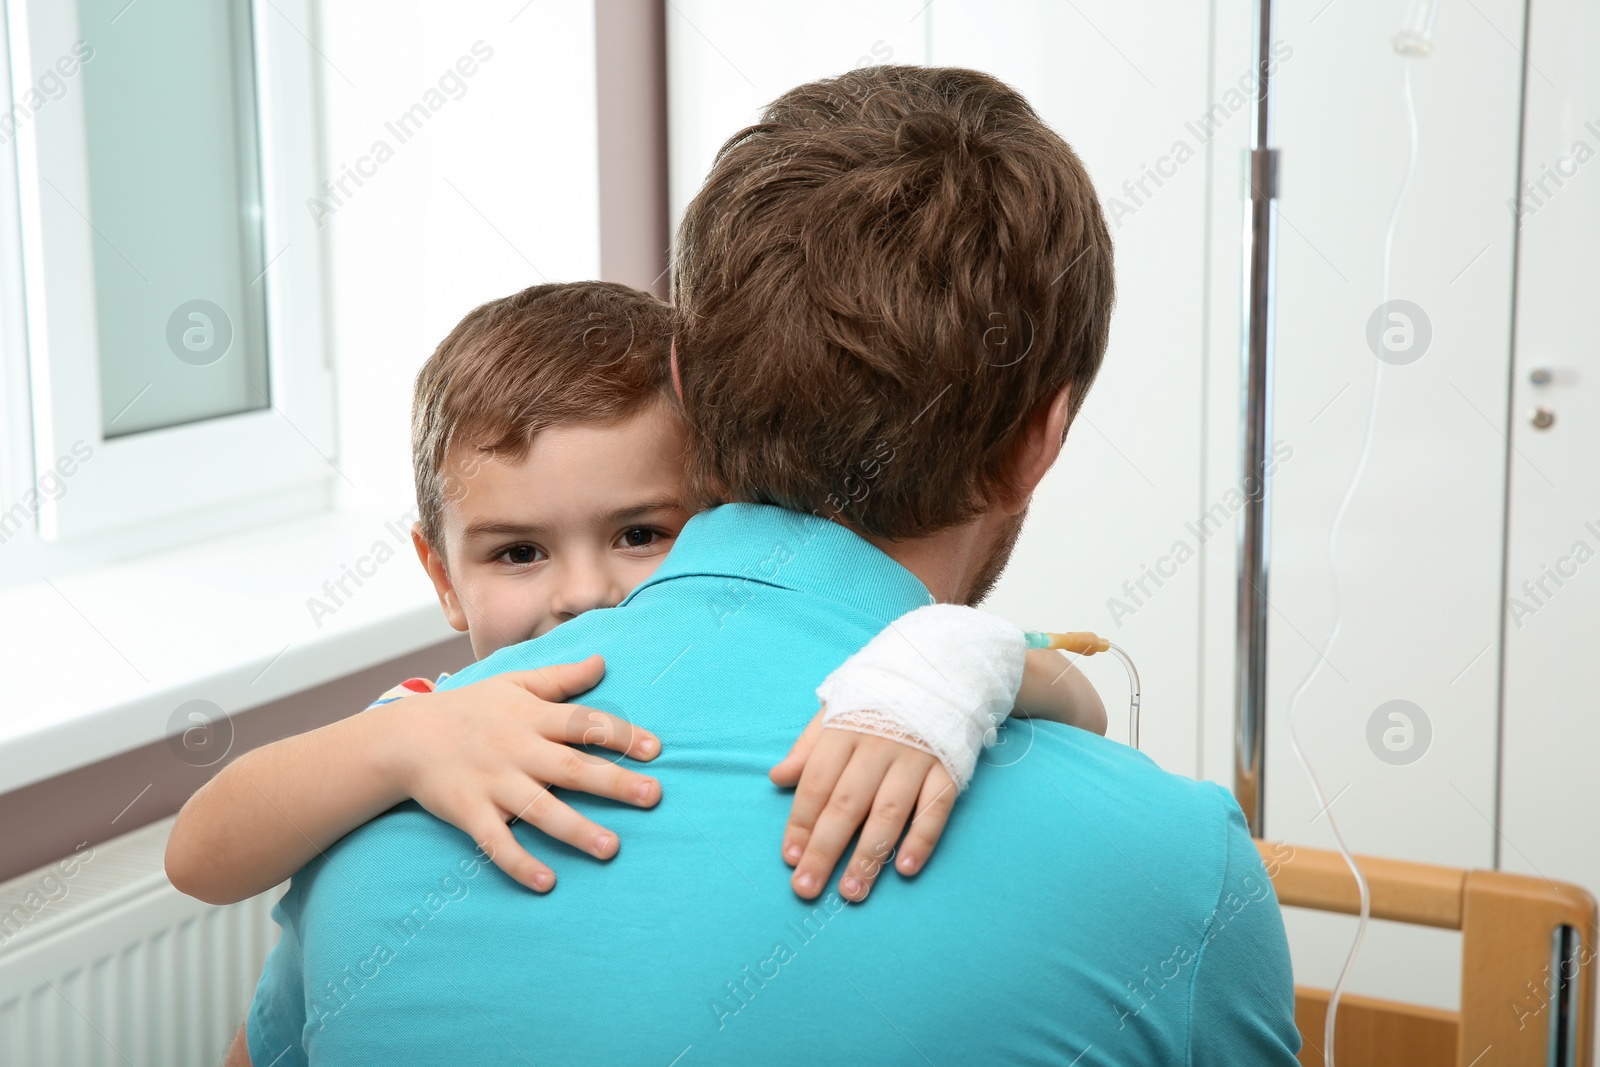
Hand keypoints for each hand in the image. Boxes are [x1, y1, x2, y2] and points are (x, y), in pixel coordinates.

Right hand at [381, 655, 660, 892]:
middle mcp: (518, 750)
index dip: (621, 735)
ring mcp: (493, 783)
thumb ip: (561, 678)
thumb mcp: (514, 684)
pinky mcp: (468, 812)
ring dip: (577, 830)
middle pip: (572, 767)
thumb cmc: (468, 708)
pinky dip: (519, 863)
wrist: (404, 737)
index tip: (656, 749)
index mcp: (532, 718)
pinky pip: (496, 842)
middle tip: (654, 796)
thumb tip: (602, 661)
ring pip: (540, 809)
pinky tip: (547, 882)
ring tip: (611, 849)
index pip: (584, 724)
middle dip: (613, 783)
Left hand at [769, 709, 957, 902]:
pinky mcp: (948, 767)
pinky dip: (922, 840)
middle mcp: (878, 745)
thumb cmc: (879, 695)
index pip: (816, 784)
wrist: (942, 664)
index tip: (789, 858)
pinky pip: (935, 809)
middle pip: (846, 805)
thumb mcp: (836, 707)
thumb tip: (778, 778)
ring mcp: (915, 757)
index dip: (801, 823)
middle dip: (824, 850)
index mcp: (845, 729)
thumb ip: (808, 746)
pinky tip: (906, 869)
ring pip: (888, 814)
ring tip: (852, 891)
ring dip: (869, 856)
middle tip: (807, 887)